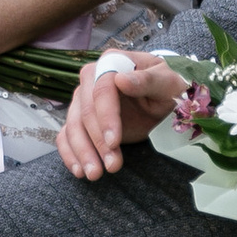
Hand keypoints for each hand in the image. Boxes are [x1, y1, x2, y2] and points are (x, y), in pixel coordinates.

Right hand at [57, 51, 181, 181]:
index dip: (105, 115)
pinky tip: (79, 171)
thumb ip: (148, 80)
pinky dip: (70, 153)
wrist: (166, 99)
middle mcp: (92, 79)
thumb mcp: (169, 82)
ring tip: (95, 174)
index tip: (113, 141)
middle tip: (111, 166)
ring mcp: (84, 100)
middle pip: (85, 111)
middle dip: (96, 141)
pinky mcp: (83, 120)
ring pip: (73, 126)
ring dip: (83, 152)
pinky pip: (67, 136)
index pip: (101, 88)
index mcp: (112, 62)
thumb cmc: (169, 86)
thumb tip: (121, 79)